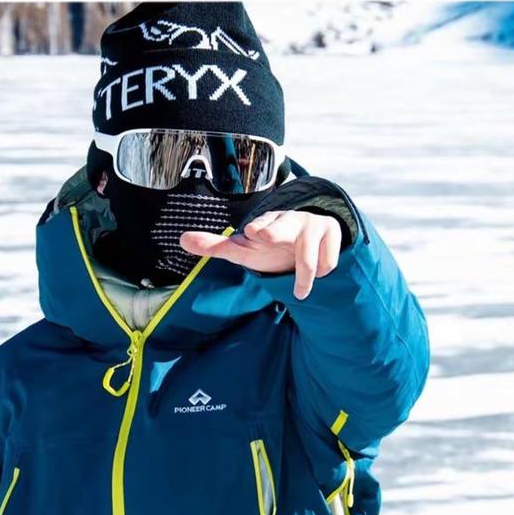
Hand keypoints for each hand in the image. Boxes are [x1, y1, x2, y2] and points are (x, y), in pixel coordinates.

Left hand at [181, 210, 341, 300]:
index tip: (252, 233)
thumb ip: (215, 246)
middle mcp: (288, 221)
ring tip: (300, 293)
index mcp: (264, 223)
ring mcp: (311, 225)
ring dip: (304, 276)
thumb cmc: (268, 246)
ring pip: (307, 255)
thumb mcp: (244, 249)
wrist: (305, 239)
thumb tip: (181, 239)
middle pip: (283, 226)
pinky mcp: (331, 232)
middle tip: (261, 236)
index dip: (260, 229)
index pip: (260, 226)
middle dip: (274, 230)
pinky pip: (328, 261)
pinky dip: (322, 271)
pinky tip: (318, 270)